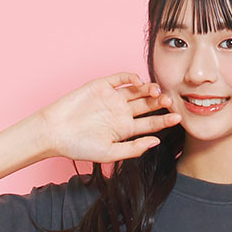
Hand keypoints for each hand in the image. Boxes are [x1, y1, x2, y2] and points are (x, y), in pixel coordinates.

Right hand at [38, 71, 180, 163]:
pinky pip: (120, 78)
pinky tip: (138, 82)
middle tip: (170, 101)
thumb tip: (156, 142)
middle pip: (147, 105)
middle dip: (160, 102)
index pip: (150, 123)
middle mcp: (121, 113)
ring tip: (157, 91)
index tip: (177, 118)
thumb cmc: (78, 147)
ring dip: (149, 89)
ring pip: (137, 91)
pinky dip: (130, 77)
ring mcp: (112, 98)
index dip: (164, 120)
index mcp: (125, 130)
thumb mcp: (109, 153)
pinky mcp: (101, 86)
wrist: (54, 132)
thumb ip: (133, 149)